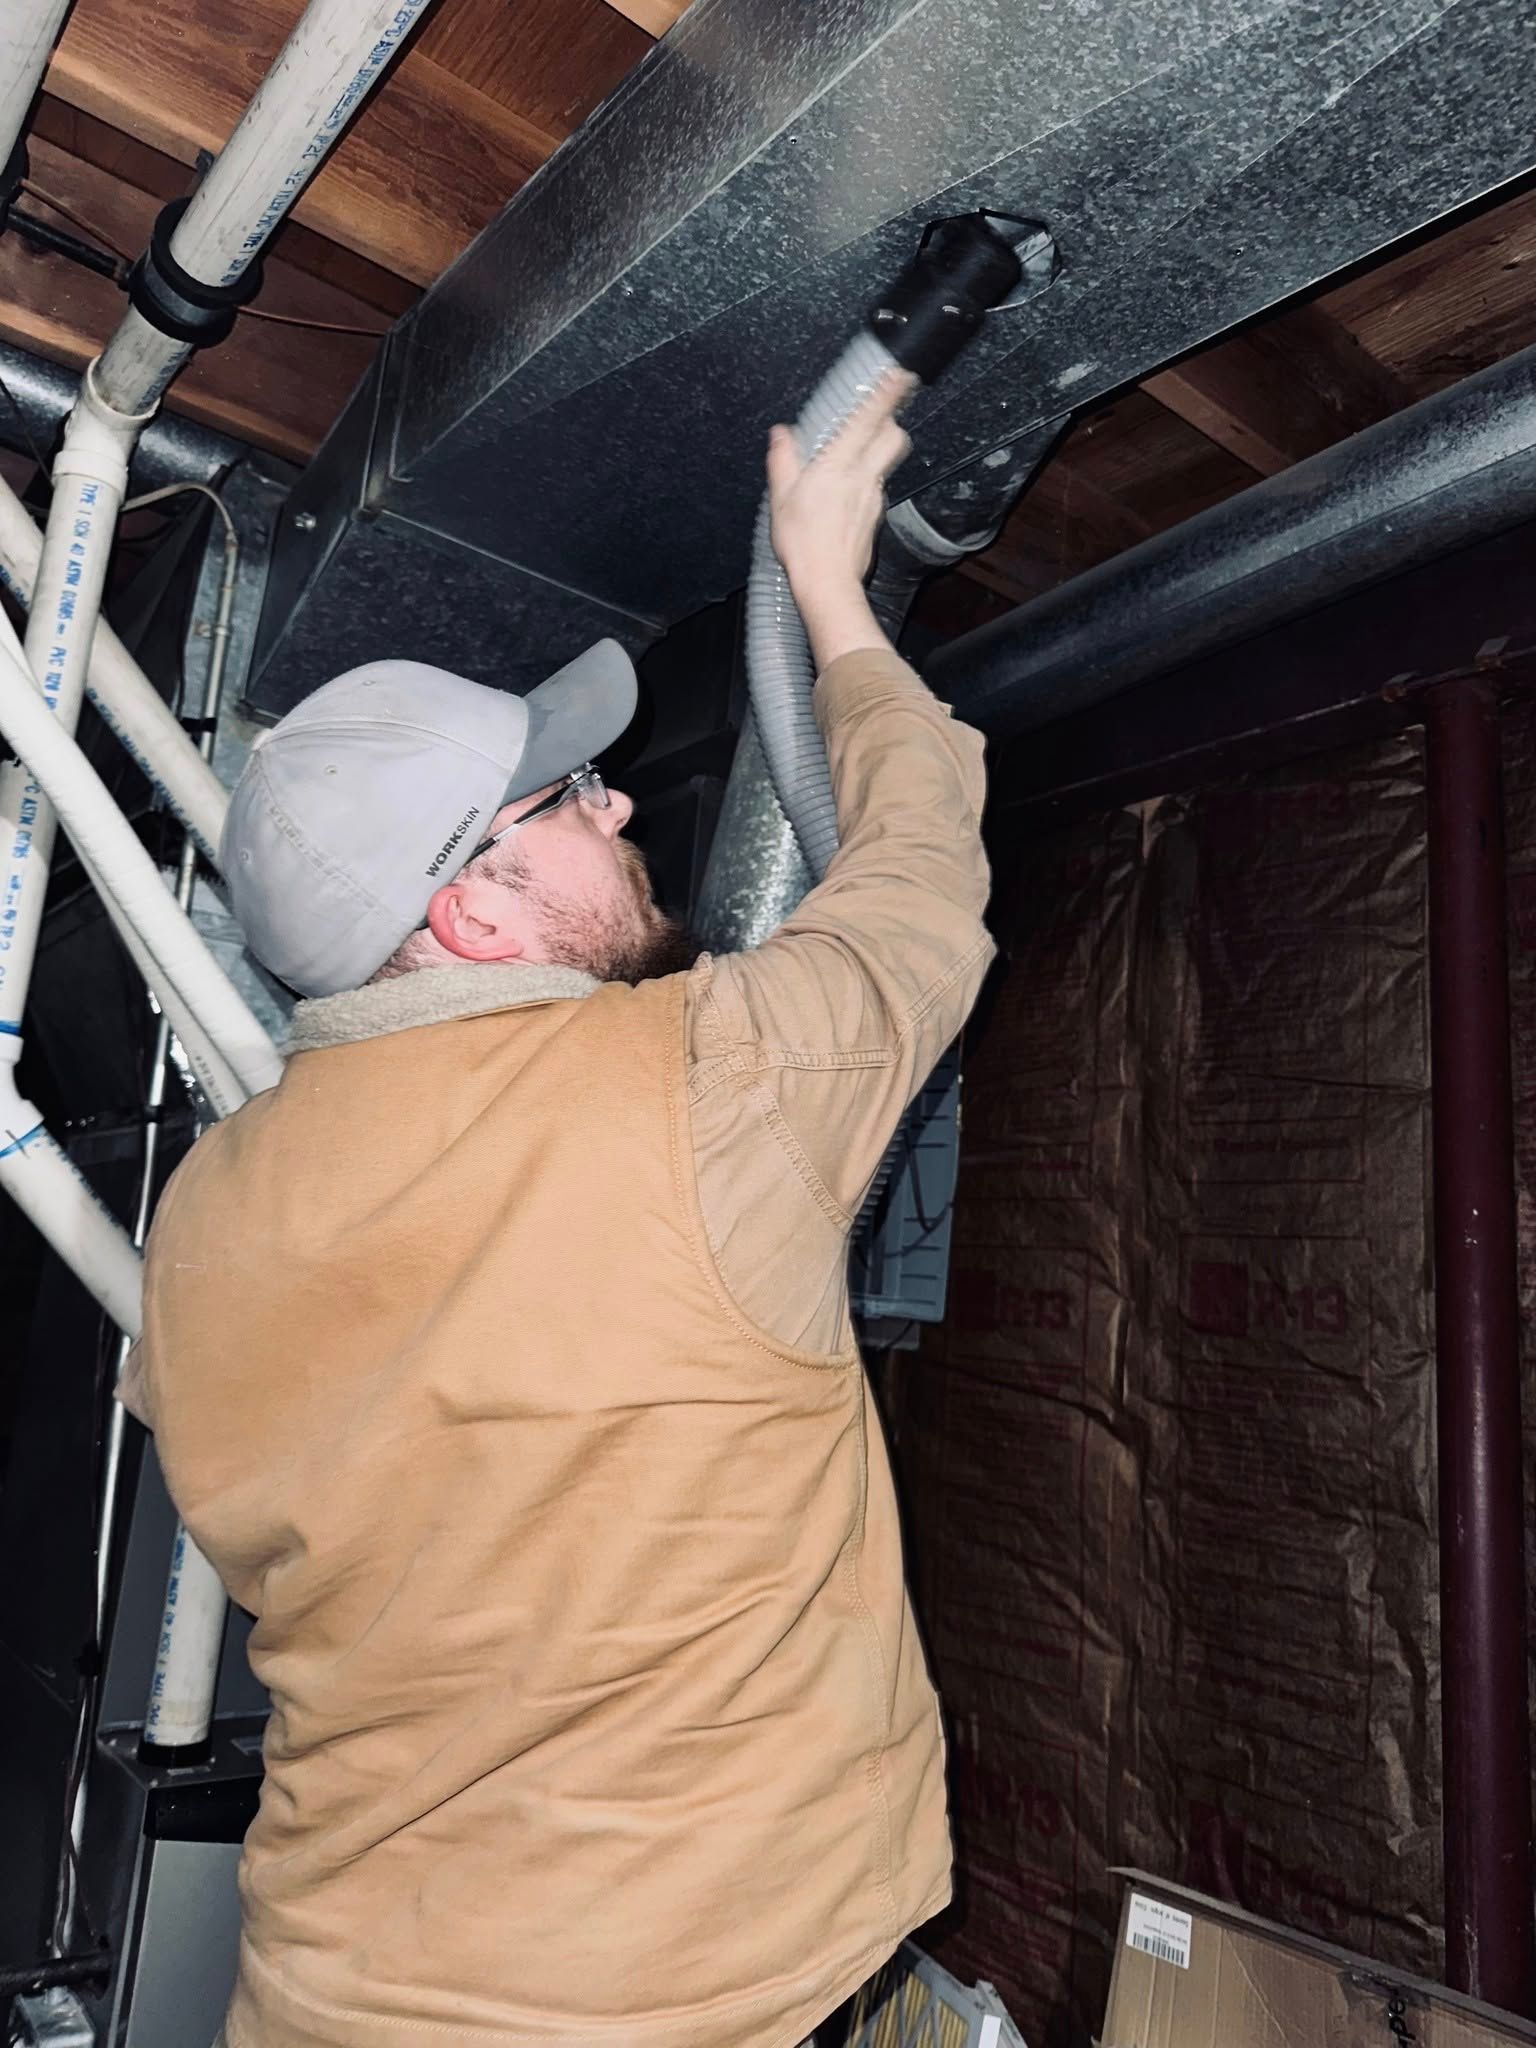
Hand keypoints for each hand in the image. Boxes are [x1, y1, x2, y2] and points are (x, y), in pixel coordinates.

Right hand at [766, 370, 915, 666]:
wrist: (828, 584)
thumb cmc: (803, 543)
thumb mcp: (782, 498)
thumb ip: (783, 460)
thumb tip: (780, 434)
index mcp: (839, 465)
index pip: (869, 419)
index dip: (887, 393)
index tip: (901, 373)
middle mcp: (864, 477)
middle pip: (893, 436)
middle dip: (890, 421)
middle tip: (877, 416)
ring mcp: (874, 497)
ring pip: (885, 461)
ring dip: (875, 451)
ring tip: (851, 457)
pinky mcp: (875, 516)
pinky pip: (875, 487)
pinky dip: (865, 482)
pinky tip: (843, 496)